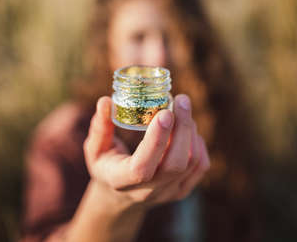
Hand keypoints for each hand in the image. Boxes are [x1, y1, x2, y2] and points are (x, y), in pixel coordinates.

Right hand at [83, 94, 210, 207]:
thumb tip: (105, 101)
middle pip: (175, 164)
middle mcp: (147, 193)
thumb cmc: (107, 165)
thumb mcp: (95, 148)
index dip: (156, 141)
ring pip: (191, 163)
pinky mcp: (182, 190)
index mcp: (121, 181)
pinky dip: (198, 143)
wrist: (121, 196)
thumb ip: (100, 127)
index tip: (165, 112)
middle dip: (182, 129)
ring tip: (182, 109)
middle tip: (181, 100)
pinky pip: (200, 166)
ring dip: (190, 131)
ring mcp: (167, 194)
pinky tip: (187, 129)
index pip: (142, 167)